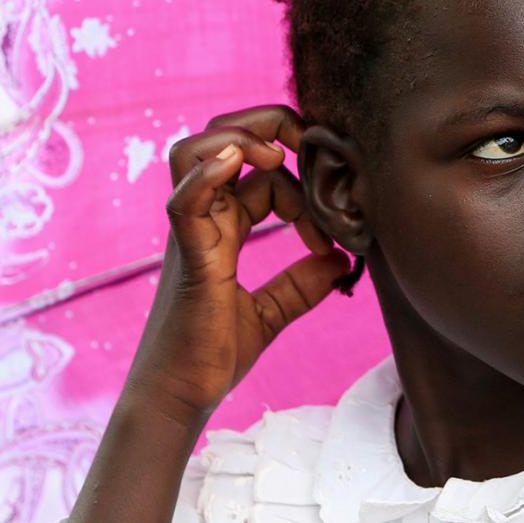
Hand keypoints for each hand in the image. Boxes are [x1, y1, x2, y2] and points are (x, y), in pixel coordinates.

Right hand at [124, 104, 351, 420]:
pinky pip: (183, 202)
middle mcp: (203, 221)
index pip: (262, 176)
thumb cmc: (214, 355)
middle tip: (310, 146)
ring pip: (192, 153)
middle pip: (220, 139)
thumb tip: (342, 260)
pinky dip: (207, 174)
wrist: (181, 398)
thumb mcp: (272, 312)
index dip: (302, 189)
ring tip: (277, 155)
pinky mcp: (188, 258)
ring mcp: (190, 235)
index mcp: (222, 228)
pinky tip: (236, 161)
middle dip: (267, 125)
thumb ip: (302, 283)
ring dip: (237, 138)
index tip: (333, 232)